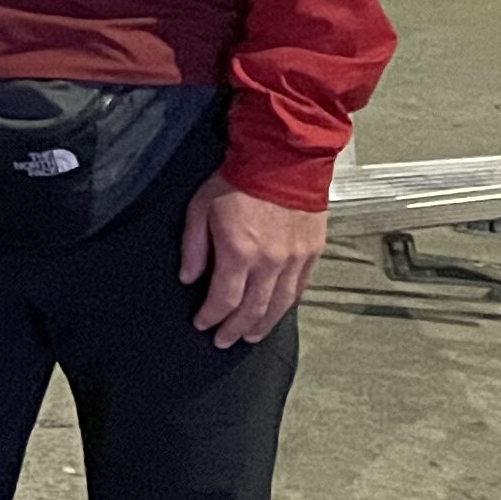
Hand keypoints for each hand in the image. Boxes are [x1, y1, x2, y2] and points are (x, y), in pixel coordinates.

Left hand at [178, 174, 320, 346]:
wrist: (284, 158)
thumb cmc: (238, 179)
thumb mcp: (200, 208)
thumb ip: (194, 247)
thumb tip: (188, 278)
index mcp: (239, 253)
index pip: (224, 300)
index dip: (211, 317)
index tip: (202, 323)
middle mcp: (270, 263)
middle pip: (252, 310)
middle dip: (235, 329)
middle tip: (224, 341)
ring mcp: (295, 259)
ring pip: (279, 305)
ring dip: (263, 324)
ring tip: (250, 336)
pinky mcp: (312, 252)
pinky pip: (299, 288)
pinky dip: (286, 304)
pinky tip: (276, 311)